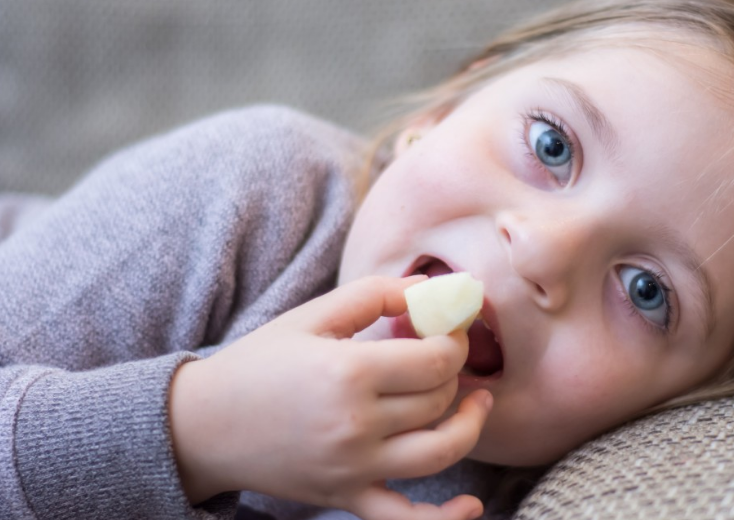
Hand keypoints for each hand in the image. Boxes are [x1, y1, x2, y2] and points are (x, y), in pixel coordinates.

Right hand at [169, 275, 492, 519]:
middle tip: (447, 354)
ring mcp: (353, 468)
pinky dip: (444, 519)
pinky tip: (472, 504)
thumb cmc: (260, 362)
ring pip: (440, 453)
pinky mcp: (345, 498)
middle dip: (454, 371)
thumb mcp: (313, 315)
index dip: (455, 339)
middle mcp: (355, 425)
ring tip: (476, 402)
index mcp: (348, 372)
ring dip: (469, 426)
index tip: (449, 328)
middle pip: (439, 399)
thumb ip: (376, 294)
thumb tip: (433, 290)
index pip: (435, 359)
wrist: (202, 425)